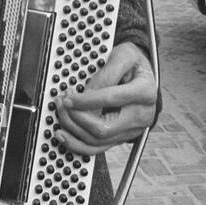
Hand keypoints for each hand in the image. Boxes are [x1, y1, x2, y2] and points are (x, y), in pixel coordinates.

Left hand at [53, 42, 157, 156]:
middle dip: (76, 117)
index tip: (68, 97)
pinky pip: (97, 148)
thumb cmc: (133, 64)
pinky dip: (77, 144)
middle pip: (103, 127)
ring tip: (61, 111)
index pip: (110, 99)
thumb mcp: (124, 56)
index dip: (85, 100)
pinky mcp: (121, 137)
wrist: (144, 76)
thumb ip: (106, 73)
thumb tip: (86, 93)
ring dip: (73, 128)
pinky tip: (63, 134)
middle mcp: (141, 115)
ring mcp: (132, 130)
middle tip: (62, 103)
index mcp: (145, 92)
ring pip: (97, 140)